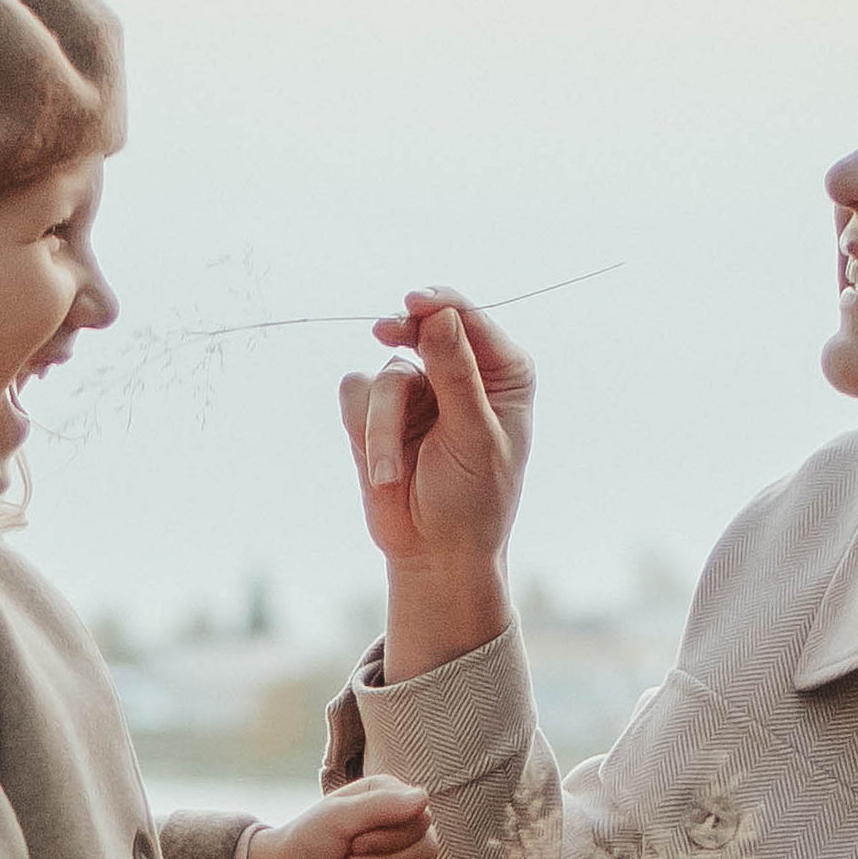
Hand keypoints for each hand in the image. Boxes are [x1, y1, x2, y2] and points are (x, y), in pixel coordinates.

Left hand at [244, 778, 435, 858]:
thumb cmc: (307, 842)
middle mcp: (403, 825)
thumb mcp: (338, 817)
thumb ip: (381, 805)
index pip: (422, 819)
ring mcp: (405, 858)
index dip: (392, 838)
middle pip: (427, 849)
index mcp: (390, 797)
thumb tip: (424, 798)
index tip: (354, 843)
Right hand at [340, 291, 535, 681]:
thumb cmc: (472, 501)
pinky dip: (361, 431)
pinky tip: (381, 469)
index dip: (440, 304)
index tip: (413, 304)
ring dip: (381, 427)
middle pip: (421, 326)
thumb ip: (457, 375)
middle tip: (383, 332)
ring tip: (390, 473)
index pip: (469, 319)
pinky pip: (355, 393)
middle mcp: (460, 372)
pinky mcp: (379, 413)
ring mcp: (418, 391)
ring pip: (384, 373)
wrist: (434, 554)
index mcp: (502, 374)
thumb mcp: (473, 437)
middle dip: (400, 334)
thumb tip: (442, 316)